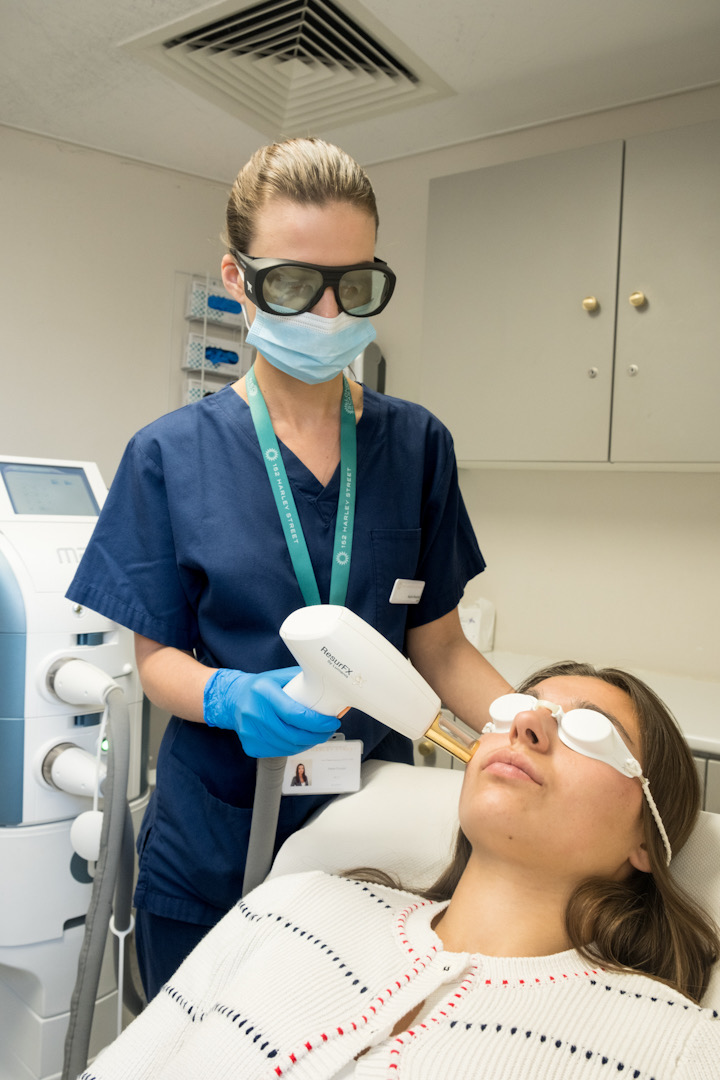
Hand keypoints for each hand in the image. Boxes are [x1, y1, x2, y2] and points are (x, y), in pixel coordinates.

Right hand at [203, 666, 339, 757]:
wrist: (233, 700)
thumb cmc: (260, 687)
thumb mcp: (279, 677)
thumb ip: (302, 681)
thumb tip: (332, 687)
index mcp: (263, 692)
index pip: (294, 713)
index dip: (317, 722)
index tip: (332, 721)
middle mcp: (254, 713)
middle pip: (293, 734)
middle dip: (318, 735)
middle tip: (329, 730)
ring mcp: (250, 732)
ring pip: (288, 747)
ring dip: (308, 743)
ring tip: (318, 735)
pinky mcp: (250, 746)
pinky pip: (279, 752)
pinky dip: (294, 748)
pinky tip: (301, 740)